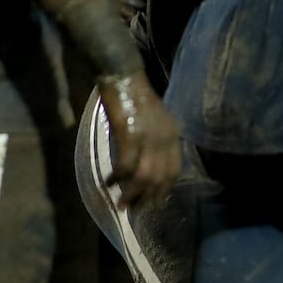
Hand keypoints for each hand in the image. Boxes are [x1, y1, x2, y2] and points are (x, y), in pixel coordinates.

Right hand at [98, 73, 180, 207]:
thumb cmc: (133, 94)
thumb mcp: (152, 120)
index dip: (164, 189)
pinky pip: (126, 166)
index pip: (174, 170)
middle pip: (160, 178)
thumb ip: (153, 140)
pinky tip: (108, 182)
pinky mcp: (132, 135)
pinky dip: (118, 177)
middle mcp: (166, 139)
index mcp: (173, 135)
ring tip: (121, 203)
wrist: (122, 73)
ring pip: (144, 177)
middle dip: (147, 197)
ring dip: (132, 193)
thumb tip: (142, 163)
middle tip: (134, 209)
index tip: (154, 201)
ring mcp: (150, 138)